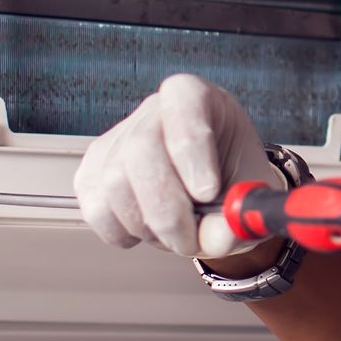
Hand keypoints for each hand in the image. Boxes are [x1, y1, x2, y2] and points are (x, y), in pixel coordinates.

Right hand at [73, 73, 283, 258]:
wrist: (210, 195)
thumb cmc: (231, 182)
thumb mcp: (248, 198)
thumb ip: (238, 217)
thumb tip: (220, 236)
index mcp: (197, 98)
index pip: (184, 101)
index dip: (192, 149)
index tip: (208, 193)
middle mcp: (152, 111)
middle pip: (140, 149)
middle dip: (166, 208)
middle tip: (190, 241)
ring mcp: (115, 139)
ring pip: (114, 183)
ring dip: (148, 227)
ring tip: (178, 233)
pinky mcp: (92, 172)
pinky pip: (96, 210)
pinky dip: (124, 233)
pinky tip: (151, 229)